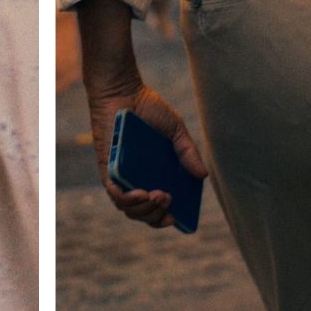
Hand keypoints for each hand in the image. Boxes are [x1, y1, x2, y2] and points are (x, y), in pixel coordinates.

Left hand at [87, 83, 209, 228]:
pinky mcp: (107, 169)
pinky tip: (140, 194)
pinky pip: (114, 193)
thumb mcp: (175, 130)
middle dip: (157, 214)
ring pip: (129, 209)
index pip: (158, 207)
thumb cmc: (148, 108)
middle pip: (144, 213)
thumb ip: (188, 152)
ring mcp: (121, 177)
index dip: (165, 219)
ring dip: (143, 210)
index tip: (177, 219)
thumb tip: (203, 175)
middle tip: (168, 199)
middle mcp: (137, 180)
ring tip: (155, 196)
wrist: (123, 91)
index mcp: (155, 175)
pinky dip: (126, 199)